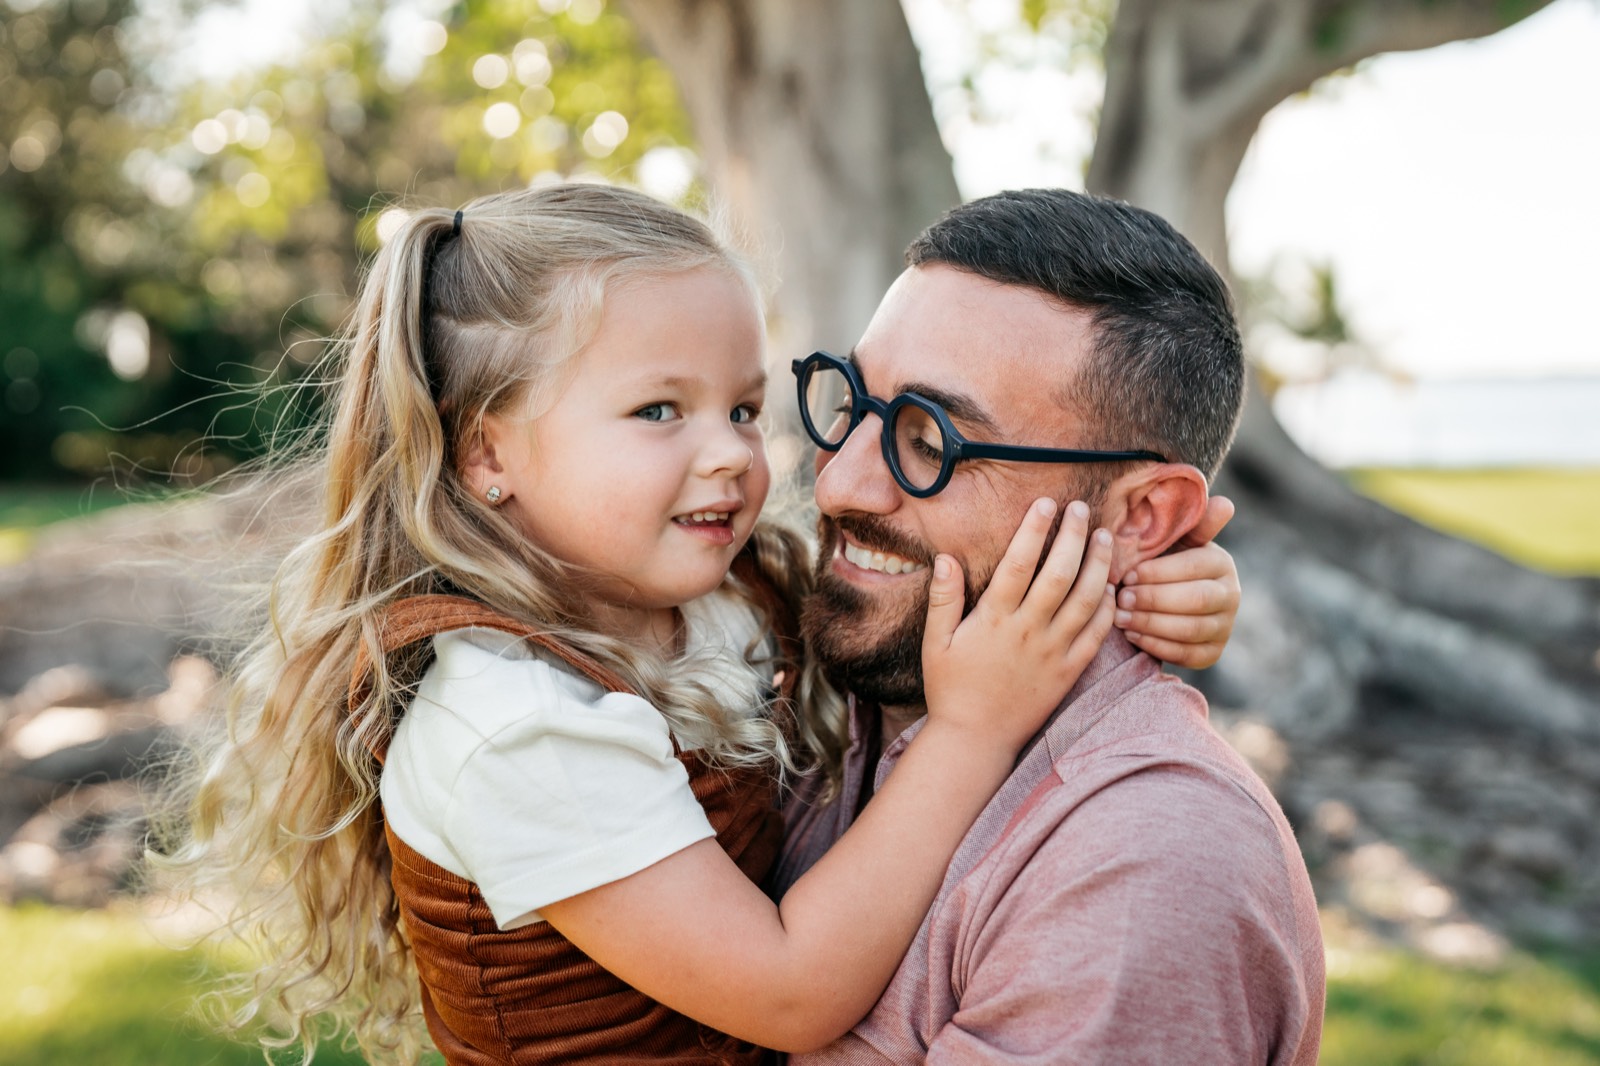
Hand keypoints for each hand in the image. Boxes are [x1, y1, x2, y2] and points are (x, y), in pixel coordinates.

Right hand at [921, 498, 1114, 752]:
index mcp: (995, 620)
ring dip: (1099, 565)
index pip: (1020, 563)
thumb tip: (946, 557)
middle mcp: (1029, 632)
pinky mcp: (1069, 672)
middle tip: (1083, 509)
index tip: (1045, 503)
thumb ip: (943, 598)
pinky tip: (1111, 586)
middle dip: (1074, 536)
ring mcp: (1053, 652)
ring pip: (1087, 600)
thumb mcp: (936, 642)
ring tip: (1106, 538)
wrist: (976, 739)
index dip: (1034, 529)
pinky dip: (1108, 608)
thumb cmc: (951, 688)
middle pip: (1060, 574)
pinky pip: (1097, 635)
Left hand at [1117, 495, 1238, 667]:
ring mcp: (1225, 627)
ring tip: (1120, 617)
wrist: (1165, 601)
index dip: (1159, 572)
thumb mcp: (1171, 541)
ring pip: (1190, 629)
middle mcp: (1231, 595)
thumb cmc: (1160, 563)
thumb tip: (1225, 504)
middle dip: (1154, 600)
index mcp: (1222, 563)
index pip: (1195, 567)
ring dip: (1151, 624)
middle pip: (1195, 600)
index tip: (1128, 574)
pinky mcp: (1213, 653)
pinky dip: (1157, 645)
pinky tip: (1132, 635)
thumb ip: (1190, 523)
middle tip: (1121, 598)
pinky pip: (1187, 655)